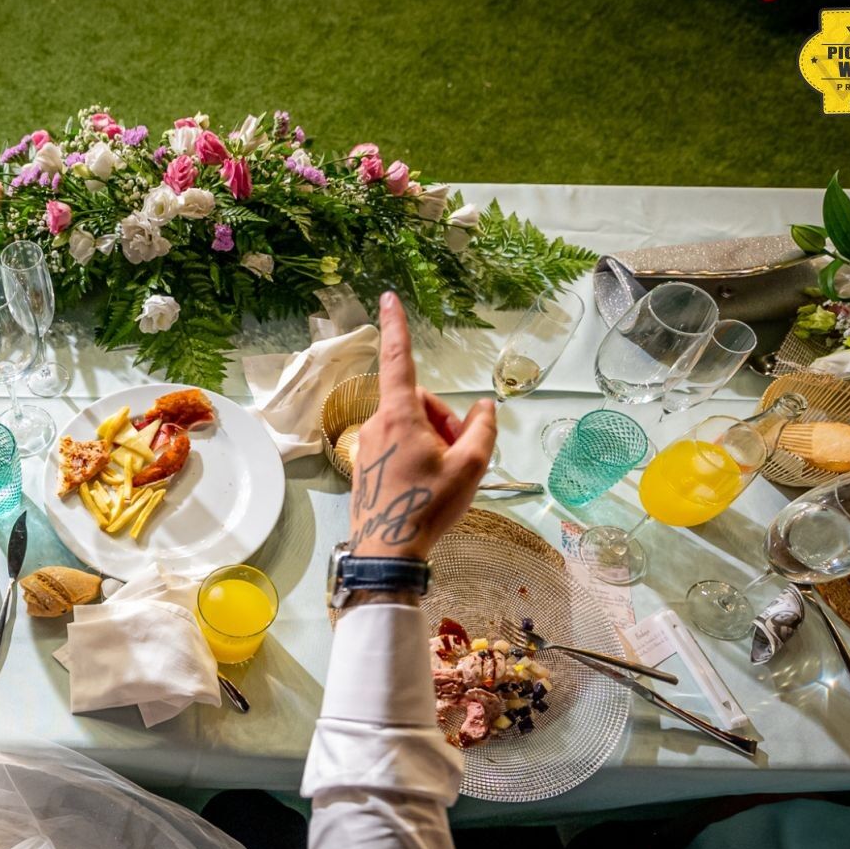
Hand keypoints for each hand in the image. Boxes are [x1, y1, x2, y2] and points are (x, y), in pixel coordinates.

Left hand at [348, 292, 495, 560]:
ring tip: (444, 473)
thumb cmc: (428, 506)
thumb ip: (482, 430)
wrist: (387, 551)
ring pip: (408, 425)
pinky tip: (426, 484)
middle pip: (417, 400)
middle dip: (442, 418)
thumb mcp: (470, 467)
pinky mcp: (364, 463)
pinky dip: (416, 454)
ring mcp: (367, 444)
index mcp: (399, 415)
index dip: (396, 326)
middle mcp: (377, 423)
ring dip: (432, 439)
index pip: (399, 359)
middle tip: (460, 453)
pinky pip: (396, 445)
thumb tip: (485, 407)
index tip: (387, 297)